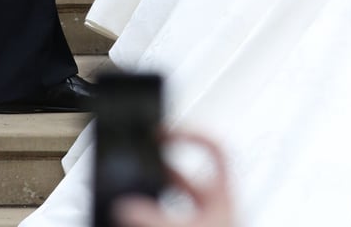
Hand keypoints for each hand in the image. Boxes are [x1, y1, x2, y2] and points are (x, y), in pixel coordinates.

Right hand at [111, 132, 235, 226]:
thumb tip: (125, 206)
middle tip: (140, 166)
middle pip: (186, 176)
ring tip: (131, 197)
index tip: (164, 133)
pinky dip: (154, 216)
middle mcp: (217, 208)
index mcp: (224, 197)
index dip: (191, 135)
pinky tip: (137, 217)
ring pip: (175, 202)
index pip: (215, 149)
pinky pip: (171, 218)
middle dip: (160, 171)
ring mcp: (207, 224)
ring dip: (154, 198)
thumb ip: (152, 219)